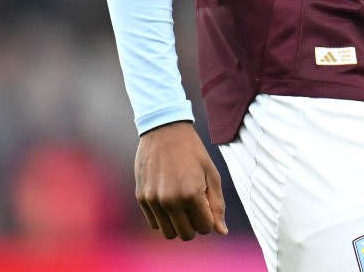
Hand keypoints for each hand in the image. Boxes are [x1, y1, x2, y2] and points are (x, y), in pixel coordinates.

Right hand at [135, 120, 228, 239]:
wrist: (164, 129)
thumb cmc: (192, 150)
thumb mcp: (211, 173)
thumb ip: (217, 204)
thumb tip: (222, 231)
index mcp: (191, 194)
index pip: (205, 228)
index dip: (209, 219)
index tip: (207, 204)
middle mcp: (170, 201)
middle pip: (186, 235)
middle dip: (194, 225)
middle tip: (195, 205)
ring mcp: (153, 200)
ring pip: (168, 233)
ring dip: (178, 224)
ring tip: (182, 204)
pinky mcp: (141, 197)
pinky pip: (154, 223)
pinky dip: (163, 218)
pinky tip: (169, 199)